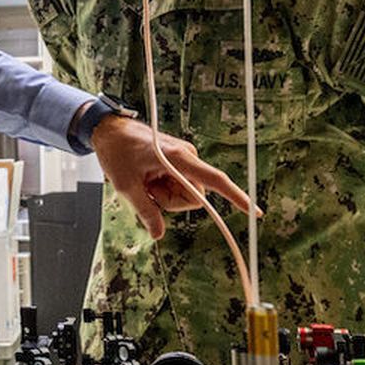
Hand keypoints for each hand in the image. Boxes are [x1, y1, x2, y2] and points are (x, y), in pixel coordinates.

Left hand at [90, 116, 256, 238]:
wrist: (110, 130)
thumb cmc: (117, 152)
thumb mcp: (126, 186)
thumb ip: (145, 211)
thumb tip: (158, 234)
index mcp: (178, 158)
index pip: (214, 180)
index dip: (235, 197)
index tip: (254, 212)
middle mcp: (187, 157)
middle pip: (193, 197)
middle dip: (169, 201)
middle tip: (145, 188)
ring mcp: (185, 159)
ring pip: (185, 193)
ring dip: (164, 195)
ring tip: (144, 180)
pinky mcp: (180, 162)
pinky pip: (179, 185)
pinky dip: (163, 188)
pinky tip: (147, 178)